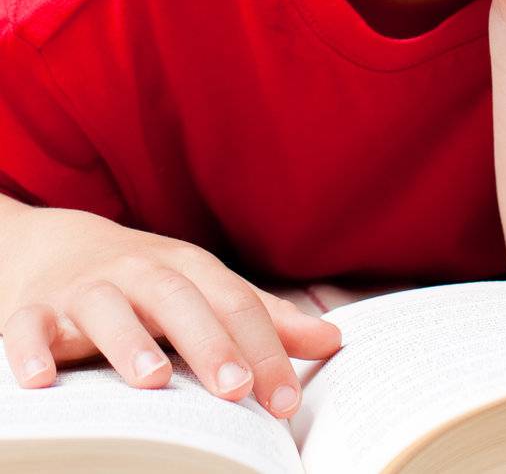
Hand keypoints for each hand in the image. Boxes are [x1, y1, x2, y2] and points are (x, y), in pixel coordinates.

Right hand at [0, 206, 341, 416]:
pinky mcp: (33, 309)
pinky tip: (41, 381)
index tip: (285, 399)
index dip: (265, 350)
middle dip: (210, 343)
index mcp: (190, 270)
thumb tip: (332, 341)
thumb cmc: (151, 283)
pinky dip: (29, 350)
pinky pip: (27, 327)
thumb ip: (265, 319)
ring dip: (130, 343)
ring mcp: (86, 290)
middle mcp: (141, 273)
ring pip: (108, 309)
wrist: (59, 249)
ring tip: (154, 381)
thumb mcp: (207, 292)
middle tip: (237, 388)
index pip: (237, 305)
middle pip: (180, 302)